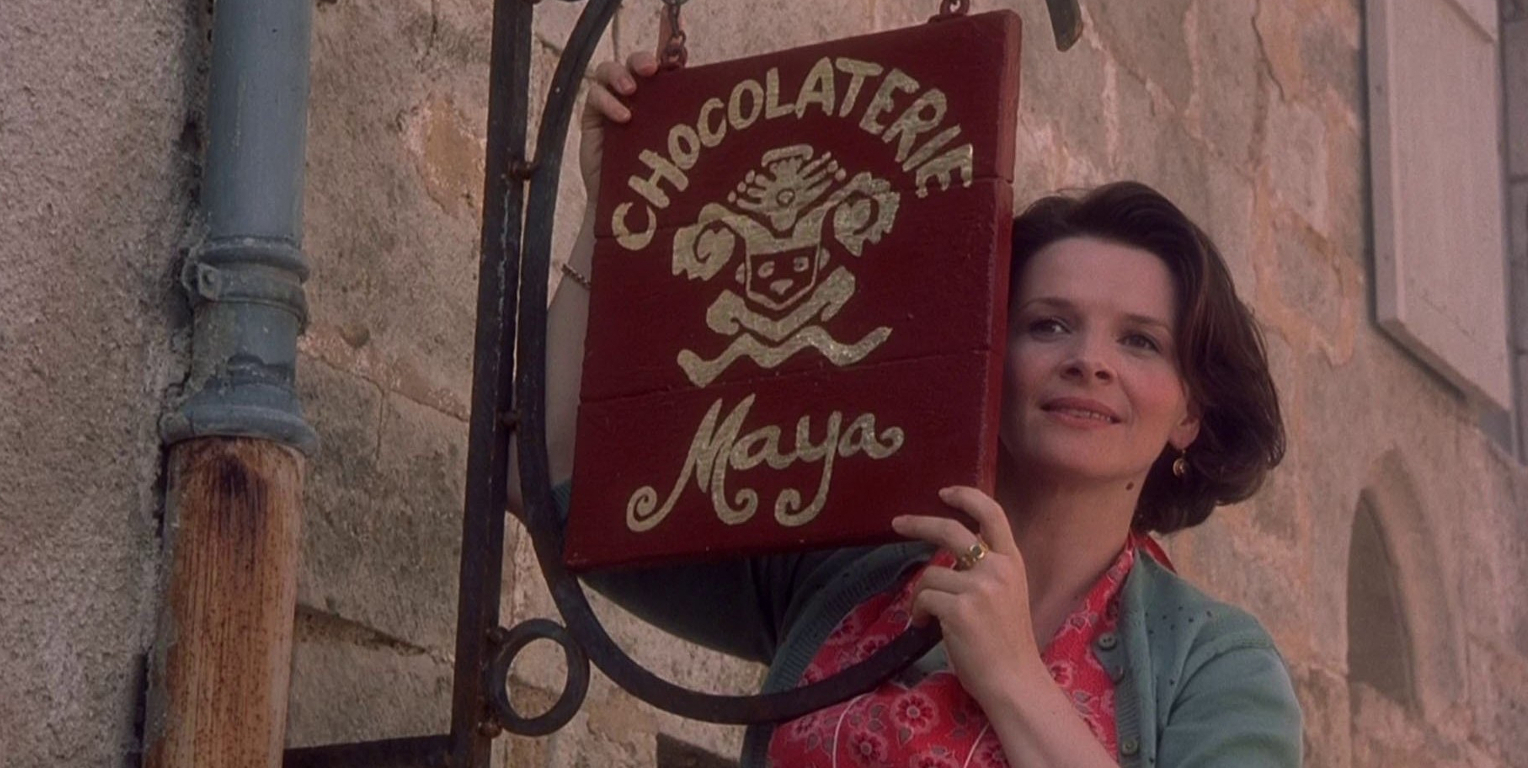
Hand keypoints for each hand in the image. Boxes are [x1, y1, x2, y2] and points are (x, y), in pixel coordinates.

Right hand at [578, 11, 676, 202]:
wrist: (629, 213)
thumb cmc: (662, 183)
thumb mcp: (684, 151)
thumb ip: (694, 127)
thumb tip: (730, 114)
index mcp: (662, 101)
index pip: (664, 63)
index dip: (664, 37)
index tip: (669, 20)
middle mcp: (637, 99)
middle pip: (634, 63)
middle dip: (641, 59)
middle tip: (651, 70)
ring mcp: (612, 106)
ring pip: (608, 72)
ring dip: (619, 75)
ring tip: (632, 92)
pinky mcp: (593, 119)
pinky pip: (593, 96)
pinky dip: (607, 101)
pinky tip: (622, 116)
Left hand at [891, 486, 1043, 707]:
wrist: (1014, 681)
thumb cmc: (1007, 646)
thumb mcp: (1007, 597)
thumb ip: (985, 574)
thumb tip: (947, 562)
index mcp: (1013, 563)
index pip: (993, 514)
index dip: (967, 497)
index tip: (944, 492)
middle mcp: (998, 569)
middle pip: (950, 530)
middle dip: (919, 523)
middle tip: (898, 523)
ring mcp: (979, 587)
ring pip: (929, 575)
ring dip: (920, 596)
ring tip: (925, 617)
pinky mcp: (959, 608)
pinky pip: (923, 598)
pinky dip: (917, 613)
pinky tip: (924, 627)